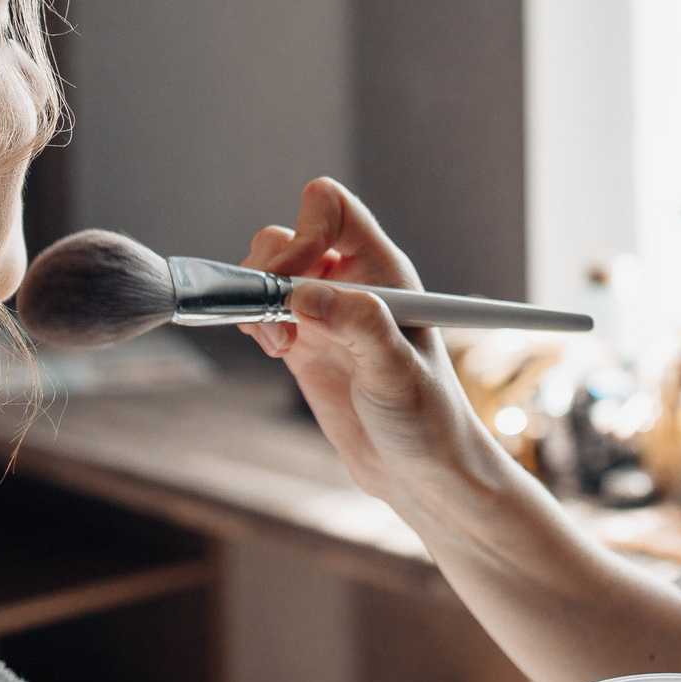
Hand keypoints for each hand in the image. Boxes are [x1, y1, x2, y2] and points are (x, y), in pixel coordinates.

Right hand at [239, 179, 487, 500]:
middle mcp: (352, 281)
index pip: (332, 208)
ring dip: (256, 299)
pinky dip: (251, 322)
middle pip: (288, 235)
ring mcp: (325, 311)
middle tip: (280, 324)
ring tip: (279, 345)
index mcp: (385, 270)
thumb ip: (358, 325)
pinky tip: (274, 351)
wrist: (421, 473)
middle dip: (269, 273)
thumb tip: (304, 292)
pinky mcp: (303, 342)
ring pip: (268, 270)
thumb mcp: (398, 372)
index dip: (304, 233)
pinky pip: (260, 308)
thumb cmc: (428, 420)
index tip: (294, 285)